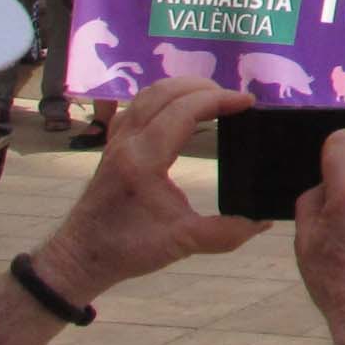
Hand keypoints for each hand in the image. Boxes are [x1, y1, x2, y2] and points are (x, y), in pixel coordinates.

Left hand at [29, 77, 269, 303]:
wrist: (79, 258)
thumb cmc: (126, 249)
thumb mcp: (180, 243)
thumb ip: (225, 233)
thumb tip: (265, 222)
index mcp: (144, 160)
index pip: (184, 110)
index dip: (220, 99)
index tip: (249, 102)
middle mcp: (127, 142)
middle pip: (166, 92)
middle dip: (205, 87)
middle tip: (234, 99)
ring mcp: (116, 141)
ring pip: (148, 94)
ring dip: (183, 88)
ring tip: (212, 97)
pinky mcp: (112, 145)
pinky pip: (136, 106)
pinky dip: (162, 97)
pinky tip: (177, 107)